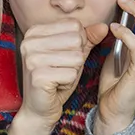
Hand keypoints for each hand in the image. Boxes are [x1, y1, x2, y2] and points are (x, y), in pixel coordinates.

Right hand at [10, 19, 107, 134]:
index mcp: (35, 32)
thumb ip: (88, 39)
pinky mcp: (37, 76)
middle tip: (61, 69)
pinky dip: (68, 82)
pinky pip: (71, 74)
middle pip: (76, 40)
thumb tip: (104, 26)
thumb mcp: (73, 55)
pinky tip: (56, 86)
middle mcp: (29, 42)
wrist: (39, 109)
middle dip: (77, 58)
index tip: (64, 57)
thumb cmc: (55, 80)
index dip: (78, 43)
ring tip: (59, 77)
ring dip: (73, 71)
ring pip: (76, 57)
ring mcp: (32, 58)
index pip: (74, 25)